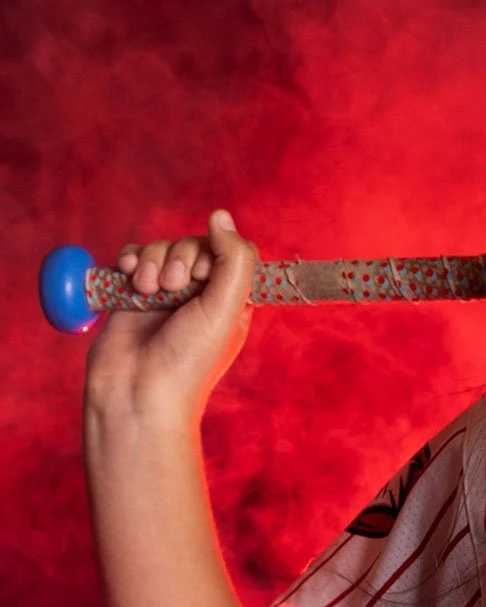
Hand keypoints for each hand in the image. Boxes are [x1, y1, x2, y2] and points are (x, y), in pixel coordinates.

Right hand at [83, 210, 258, 427]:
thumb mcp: (226, 309)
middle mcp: (202, 295)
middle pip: (197, 244)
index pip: (234, 252)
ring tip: (149, 289)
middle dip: (182, 257)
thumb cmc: (188, 359)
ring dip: (154, 261)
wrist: (136, 391)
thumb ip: (233, 260)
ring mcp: (167, 293)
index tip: (206, 275)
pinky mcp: (134, 294)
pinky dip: (132, 260)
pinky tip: (130, 276)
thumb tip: (222, 215)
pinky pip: (136, 257)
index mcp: (233, 301)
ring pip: (163, 248)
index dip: (218, 252)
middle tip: (176, 288)